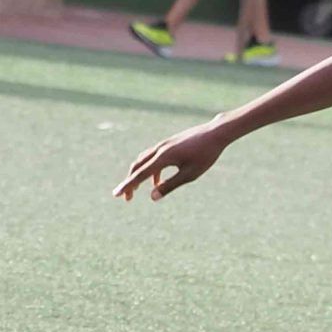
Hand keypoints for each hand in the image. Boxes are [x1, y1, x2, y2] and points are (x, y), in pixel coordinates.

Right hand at [113, 119, 229, 201]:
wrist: (215, 133)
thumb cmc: (205, 155)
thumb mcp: (189, 174)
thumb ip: (170, 185)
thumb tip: (152, 197)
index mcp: (163, 157)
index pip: (140, 174)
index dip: (127, 185)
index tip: (116, 194)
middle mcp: (160, 149)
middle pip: (137, 167)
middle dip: (130, 182)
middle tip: (127, 198)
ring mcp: (163, 145)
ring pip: (143, 160)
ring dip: (138, 175)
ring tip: (138, 191)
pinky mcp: (169, 144)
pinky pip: (152, 157)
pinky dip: (149, 170)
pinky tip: (157, 181)